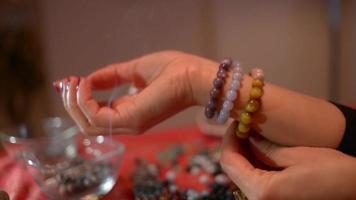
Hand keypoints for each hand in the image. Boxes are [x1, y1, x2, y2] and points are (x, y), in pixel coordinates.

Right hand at [53, 51, 217, 134]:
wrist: (194, 74)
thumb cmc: (174, 70)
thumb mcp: (136, 70)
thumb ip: (112, 76)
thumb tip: (88, 78)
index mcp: (130, 111)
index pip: (96, 114)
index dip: (79, 99)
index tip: (71, 80)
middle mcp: (128, 122)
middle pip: (87, 123)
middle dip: (71, 103)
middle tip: (65, 83)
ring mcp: (129, 123)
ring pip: (88, 123)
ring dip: (74, 101)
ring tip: (73, 82)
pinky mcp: (131, 119)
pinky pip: (96, 117)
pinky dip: (84, 101)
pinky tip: (84, 83)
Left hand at [220, 121, 355, 199]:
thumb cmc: (333, 173)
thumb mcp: (296, 155)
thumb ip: (264, 148)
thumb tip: (247, 137)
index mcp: (262, 192)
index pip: (229, 162)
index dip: (229, 139)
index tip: (238, 123)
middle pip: (234, 172)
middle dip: (237, 147)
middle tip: (246, 127)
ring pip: (243, 178)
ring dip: (245, 157)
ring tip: (254, 136)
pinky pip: (256, 185)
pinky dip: (255, 168)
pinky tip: (264, 153)